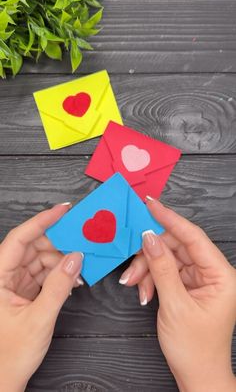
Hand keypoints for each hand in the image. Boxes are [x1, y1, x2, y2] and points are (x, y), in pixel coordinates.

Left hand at [0, 204, 83, 391]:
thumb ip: (59, 286)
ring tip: (81, 263)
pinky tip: (72, 278)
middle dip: (58, 243)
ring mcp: (13, 284)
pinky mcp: (22, 293)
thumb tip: (75, 258)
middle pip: (33, 247)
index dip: (42, 221)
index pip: (20, 239)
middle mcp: (3, 276)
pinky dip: (59, 274)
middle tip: (81, 238)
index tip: (63, 210)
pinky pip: (43, 274)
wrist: (3, 381)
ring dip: (61, 260)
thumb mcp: (39, 318)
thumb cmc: (10, 356)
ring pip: (40, 260)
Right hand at [120, 199, 235, 391]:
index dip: (170, 219)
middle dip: (151, 255)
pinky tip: (143, 292)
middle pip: (176, 247)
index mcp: (220, 275)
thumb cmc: (195, 347)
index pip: (193, 237)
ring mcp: (199, 279)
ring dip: (148, 270)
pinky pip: (165, 271)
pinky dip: (151, 279)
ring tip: (135, 285)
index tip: (151, 205)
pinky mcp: (187, 285)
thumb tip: (149, 238)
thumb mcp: (175, 304)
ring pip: (167, 259)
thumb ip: (161, 268)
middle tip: (132, 264)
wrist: (197, 375)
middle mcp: (211, 273)